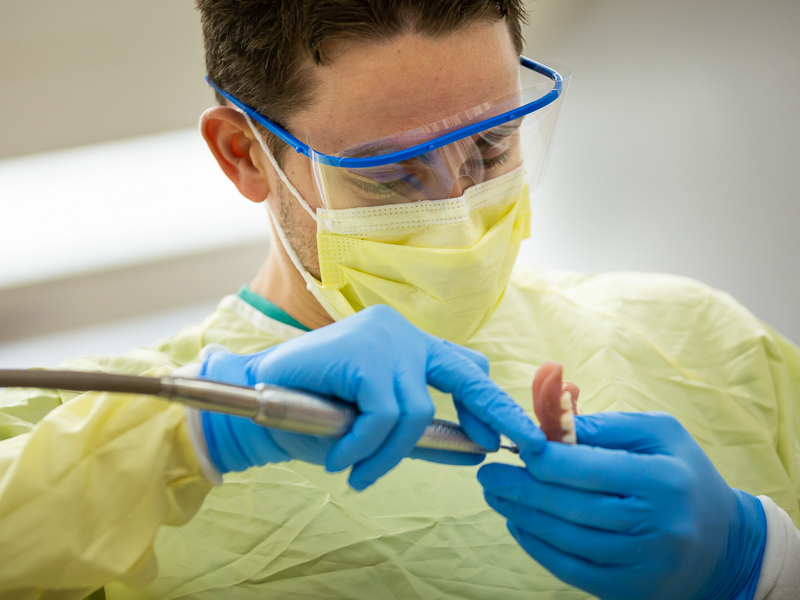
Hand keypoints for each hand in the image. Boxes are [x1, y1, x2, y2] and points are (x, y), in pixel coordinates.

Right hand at [200, 304, 543, 489]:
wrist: (255, 396)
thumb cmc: (313, 412)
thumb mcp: (374, 424)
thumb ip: (418, 432)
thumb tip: (475, 449)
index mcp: (407, 344)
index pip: (463, 366)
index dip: (486, 402)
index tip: (500, 437)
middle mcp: (401, 332)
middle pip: (465, 373)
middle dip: (497, 410)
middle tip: (522, 443)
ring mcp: (384, 337)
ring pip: (415, 412)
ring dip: (386, 454)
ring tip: (356, 470)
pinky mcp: (364, 351)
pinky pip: (383, 415)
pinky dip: (363, 447)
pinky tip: (339, 458)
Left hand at [477, 412, 766, 599]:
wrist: (726, 545)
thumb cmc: (683, 476)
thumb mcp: (659, 434)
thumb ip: (604, 426)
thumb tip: (548, 424)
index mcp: (663, 479)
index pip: (587, 468)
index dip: (542, 458)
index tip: (515, 447)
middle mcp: (656, 525)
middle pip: (570, 506)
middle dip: (521, 488)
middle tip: (489, 474)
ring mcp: (643, 564)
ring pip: (565, 539)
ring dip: (522, 515)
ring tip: (497, 495)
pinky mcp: (630, 590)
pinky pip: (571, 569)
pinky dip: (537, 546)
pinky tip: (519, 524)